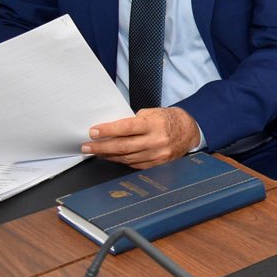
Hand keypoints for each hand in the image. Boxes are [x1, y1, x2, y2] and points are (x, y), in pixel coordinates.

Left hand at [83, 107, 199, 165]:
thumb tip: (112, 128)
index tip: (93, 132)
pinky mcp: (158, 164)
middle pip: (123, 146)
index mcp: (155, 124)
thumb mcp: (154, 112)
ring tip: (96, 151)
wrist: (190, 132)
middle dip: (101, 147)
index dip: (107, 130)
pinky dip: (121, 161)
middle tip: (87, 146)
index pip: (126, 128)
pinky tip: (112, 157)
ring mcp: (157, 154)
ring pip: (126, 158)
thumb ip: (134, 120)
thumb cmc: (170, 119)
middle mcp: (156, 141)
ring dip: (108, 155)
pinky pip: (134, 164)